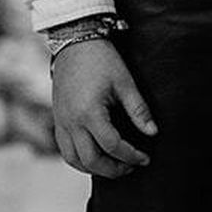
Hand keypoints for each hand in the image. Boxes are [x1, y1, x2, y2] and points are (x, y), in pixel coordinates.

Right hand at [50, 39, 157, 177]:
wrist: (74, 42)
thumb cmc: (102, 60)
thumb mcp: (125, 82)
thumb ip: (138, 110)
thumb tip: (154, 132)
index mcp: (89, 113)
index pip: (112, 146)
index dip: (131, 156)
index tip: (146, 158)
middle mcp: (71, 122)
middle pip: (91, 160)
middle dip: (114, 169)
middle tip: (132, 167)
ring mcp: (61, 122)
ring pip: (74, 160)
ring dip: (95, 168)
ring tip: (116, 166)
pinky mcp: (58, 119)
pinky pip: (65, 149)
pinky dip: (80, 160)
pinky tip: (96, 157)